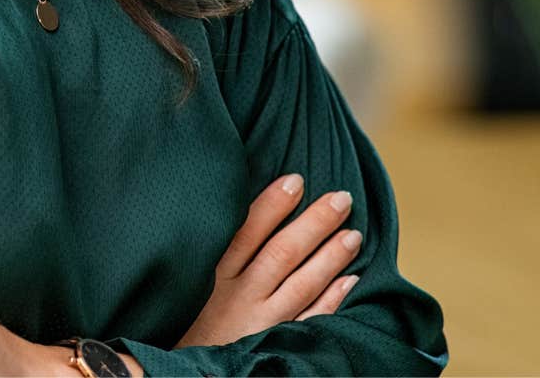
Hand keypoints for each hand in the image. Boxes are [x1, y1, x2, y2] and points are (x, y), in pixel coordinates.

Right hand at [174, 173, 361, 348]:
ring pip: (302, 284)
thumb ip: (213, 253)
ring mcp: (260, 322)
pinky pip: (311, 320)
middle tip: (342, 199)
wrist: (185, 372)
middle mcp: (239, 296)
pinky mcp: (276, 342)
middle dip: (315, 223)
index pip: (247, 231)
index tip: (296, 180)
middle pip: (282, 253)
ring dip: (330, 257)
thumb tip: (236, 211)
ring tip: (354, 234)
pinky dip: (332, 299)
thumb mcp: (188, 283)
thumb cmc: (186, 321)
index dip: (273, 204)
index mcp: (213, 275)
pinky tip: (350, 280)